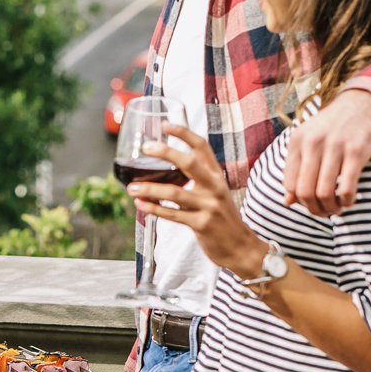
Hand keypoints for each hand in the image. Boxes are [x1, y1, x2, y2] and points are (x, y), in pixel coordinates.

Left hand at [128, 124, 265, 277]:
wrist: (240, 247)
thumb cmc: (221, 217)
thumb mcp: (215, 192)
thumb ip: (197, 179)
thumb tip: (165, 169)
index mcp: (216, 175)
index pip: (202, 147)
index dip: (184, 134)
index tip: (166, 125)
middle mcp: (214, 187)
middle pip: (190, 163)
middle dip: (167, 153)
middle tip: (146, 147)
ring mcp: (209, 206)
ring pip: (174, 193)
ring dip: (149, 189)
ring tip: (131, 187)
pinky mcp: (201, 224)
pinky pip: (172, 215)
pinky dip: (153, 209)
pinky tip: (140, 205)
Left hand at [282, 90, 370, 215]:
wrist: (366, 100)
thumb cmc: (335, 125)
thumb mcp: (310, 140)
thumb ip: (297, 168)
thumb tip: (287, 203)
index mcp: (297, 141)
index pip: (290, 184)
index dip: (300, 201)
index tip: (312, 203)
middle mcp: (312, 143)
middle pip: (305, 191)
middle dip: (314, 209)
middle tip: (325, 212)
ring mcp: (334, 146)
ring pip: (323, 192)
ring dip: (330, 208)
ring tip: (337, 208)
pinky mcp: (357, 151)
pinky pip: (345, 187)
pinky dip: (346, 201)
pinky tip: (349, 201)